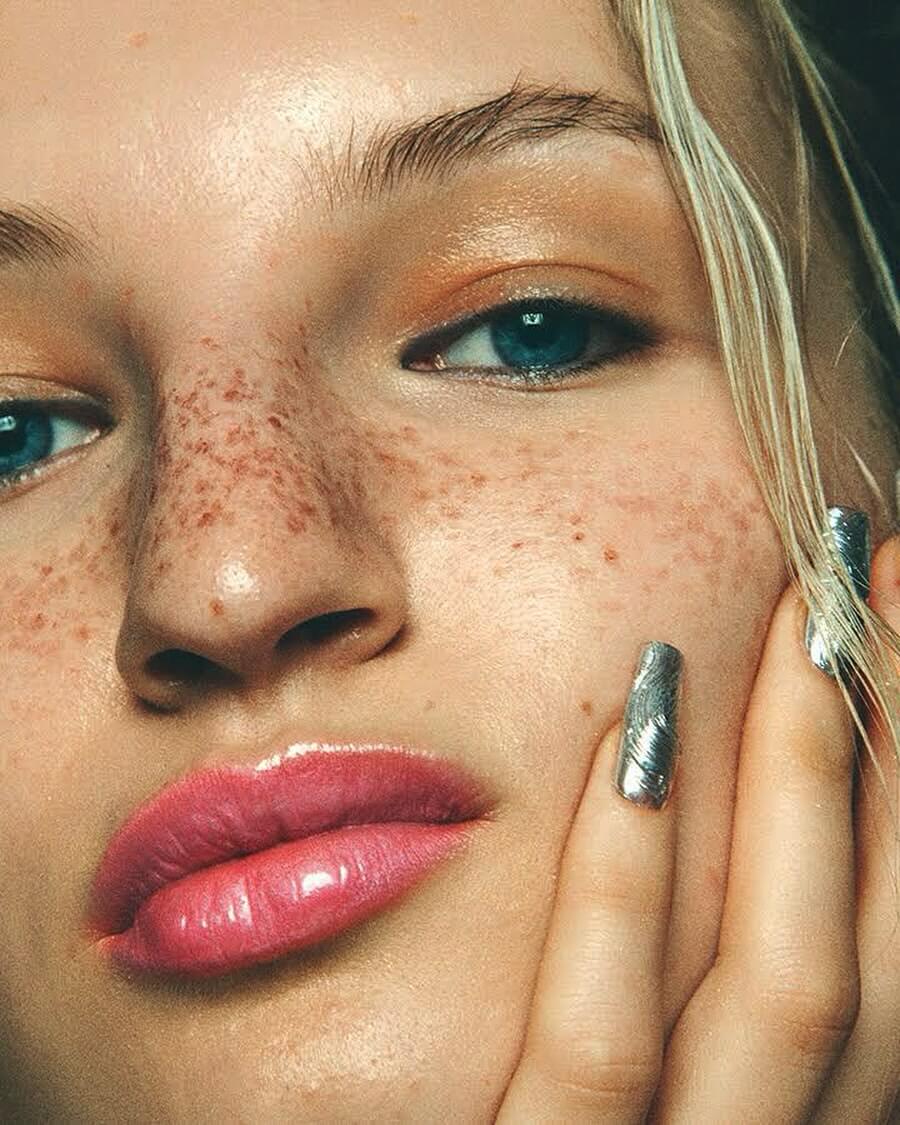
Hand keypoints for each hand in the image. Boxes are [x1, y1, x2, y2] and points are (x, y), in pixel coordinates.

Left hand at [494, 533, 899, 1122]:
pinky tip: (631, 745)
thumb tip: (705, 777)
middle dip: (886, 745)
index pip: (893, 937)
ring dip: (805, 786)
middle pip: (869, 945)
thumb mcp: (652, 1076)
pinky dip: (626, 894)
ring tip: (795, 618)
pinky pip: (601, 1049)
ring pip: (787, 988)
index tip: (884, 610)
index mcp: (806, 1117)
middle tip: (857, 568)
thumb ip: (694, 975)